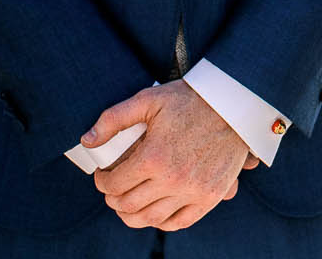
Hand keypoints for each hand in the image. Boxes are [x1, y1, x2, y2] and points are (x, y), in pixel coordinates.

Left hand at [86, 82, 250, 230]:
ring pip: (149, 218)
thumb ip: (113, 119)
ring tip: (129, 202)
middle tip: (113, 188)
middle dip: (112, 198)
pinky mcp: (210, 196)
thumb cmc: (191, 99)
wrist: (234, 104)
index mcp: (153, 157)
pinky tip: (155, 211)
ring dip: (132, 214)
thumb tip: (87, 141)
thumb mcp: (149, 99)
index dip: (101, 181)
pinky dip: (162, 222)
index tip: (103, 174)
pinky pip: (179, 222)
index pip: (113, 185)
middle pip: (127, 205)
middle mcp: (172, 179)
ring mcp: (193, 191)